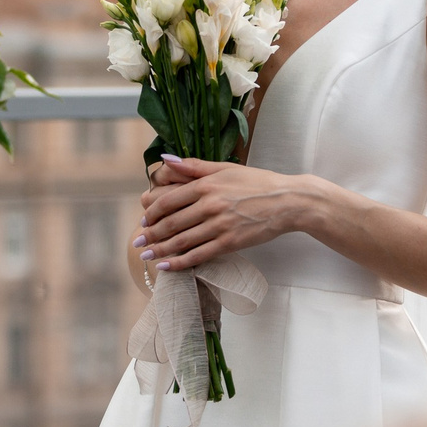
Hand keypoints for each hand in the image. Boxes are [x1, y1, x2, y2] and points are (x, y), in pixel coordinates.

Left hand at [135, 155, 327, 271]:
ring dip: (160, 250)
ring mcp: (220, 225)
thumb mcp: (225, 168)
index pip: (169, 200)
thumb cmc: (257, 183)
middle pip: (171, 223)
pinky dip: (180, 262)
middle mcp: (210, 205)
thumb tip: (165, 160)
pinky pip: (199, 255)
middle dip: (151, 235)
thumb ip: (194, 166)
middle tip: (138, 243)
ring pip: (182, 241)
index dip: (152, 213)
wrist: (288, 201)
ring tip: (146, 256)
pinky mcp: (230, 242)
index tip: (143, 220)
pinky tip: (167, 266)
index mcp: (206, 185)